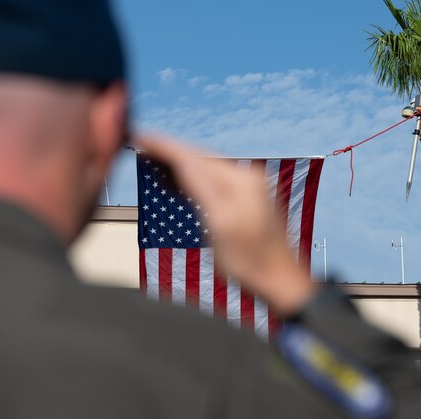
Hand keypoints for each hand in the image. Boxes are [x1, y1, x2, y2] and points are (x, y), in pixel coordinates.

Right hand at [136, 134, 314, 315]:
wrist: (280, 280)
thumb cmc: (251, 261)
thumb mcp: (219, 226)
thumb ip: (201, 190)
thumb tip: (181, 162)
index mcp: (240, 181)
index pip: (193, 157)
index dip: (164, 147)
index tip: (141, 138)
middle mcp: (247, 177)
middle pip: (199, 157)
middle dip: (169, 151)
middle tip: (141, 144)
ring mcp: (249, 187)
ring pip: (205, 166)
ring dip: (180, 162)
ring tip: (153, 157)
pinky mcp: (248, 198)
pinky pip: (214, 178)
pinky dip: (193, 175)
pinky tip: (179, 178)